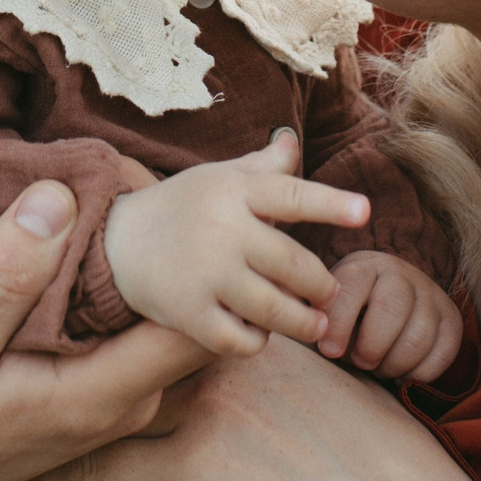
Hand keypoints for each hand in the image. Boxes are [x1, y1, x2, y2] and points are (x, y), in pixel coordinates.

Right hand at [0, 181, 206, 480]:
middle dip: (187, 248)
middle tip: (149, 184)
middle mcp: (131, 400)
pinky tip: (105, 242)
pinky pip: (143, 326)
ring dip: (162, 262)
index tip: (166, 199)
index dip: (200, 253)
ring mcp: (121, 396)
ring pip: (172, 316)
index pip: (199, 318)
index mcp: (104, 393)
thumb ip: (1, 281)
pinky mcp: (103, 385)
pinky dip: (136, 282)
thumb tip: (59, 199)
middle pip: (196, 312)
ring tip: (129, 199)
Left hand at [1, 335, 480, 480]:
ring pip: (90, 463)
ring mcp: (194, 458)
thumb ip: (270, 342)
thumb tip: (241, 318)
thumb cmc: (369, 449)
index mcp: (232, 353)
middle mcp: (205, 396)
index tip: (38, 332)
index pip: (140, 338)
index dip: (85, 339)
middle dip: (42, 400)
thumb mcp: (321, 377)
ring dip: (39, 473)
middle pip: (100, 395)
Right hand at [102, 128, 369, 357]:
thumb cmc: (182, 206)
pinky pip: (240, 339)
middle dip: (322, 285)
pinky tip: (262, 334)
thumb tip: (292, 139)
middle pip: (293, 264)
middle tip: (331, 293)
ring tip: (315, 324)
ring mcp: (205, 274)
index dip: (331, 204)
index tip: (364, 211)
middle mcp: (223, 231)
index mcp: (235, 191)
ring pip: (273, 309)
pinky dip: (258, 341)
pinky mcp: (188, 314)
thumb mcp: (220, 177)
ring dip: (303, 322)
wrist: (116, 242)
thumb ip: (263, 167)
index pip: (291, 195)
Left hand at [316, 251, 462, 381]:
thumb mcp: (328, 310)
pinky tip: (403, 374)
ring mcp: (430, 293)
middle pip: (393, 309)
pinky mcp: (451, 317)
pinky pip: (444, 351)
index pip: (352, 289)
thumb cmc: (348, 315)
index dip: (339, 324)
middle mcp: (400, 273)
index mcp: (364, 267)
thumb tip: (323, 342)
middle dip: (372, 346)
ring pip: (420, 335)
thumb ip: (320, 322)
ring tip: (380, 370)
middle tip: (361, 363)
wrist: (384, 302)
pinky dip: (421, 373)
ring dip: (396, 364)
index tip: (330, 351)